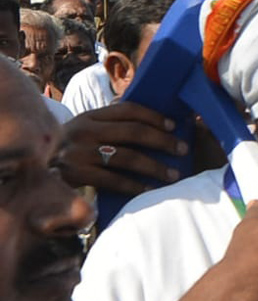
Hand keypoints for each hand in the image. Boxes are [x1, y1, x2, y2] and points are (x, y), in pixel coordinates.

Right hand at [60, 103, 188, 193]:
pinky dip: (135, 186)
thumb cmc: (69, 151)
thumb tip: (154, 125)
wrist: (31, 169)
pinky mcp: (75, 174)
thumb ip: (110, 126)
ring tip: (173, 175)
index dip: (154, 116)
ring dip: (155, 167)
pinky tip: (150, 191)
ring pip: (128, 157)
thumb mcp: (84, 131)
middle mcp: (84, 130)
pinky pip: (114, 180)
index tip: (174, 125)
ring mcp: (79, 152)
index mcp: (90, 116)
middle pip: (133, 132)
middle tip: (183, 149)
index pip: (128, 109)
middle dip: (163, 141)